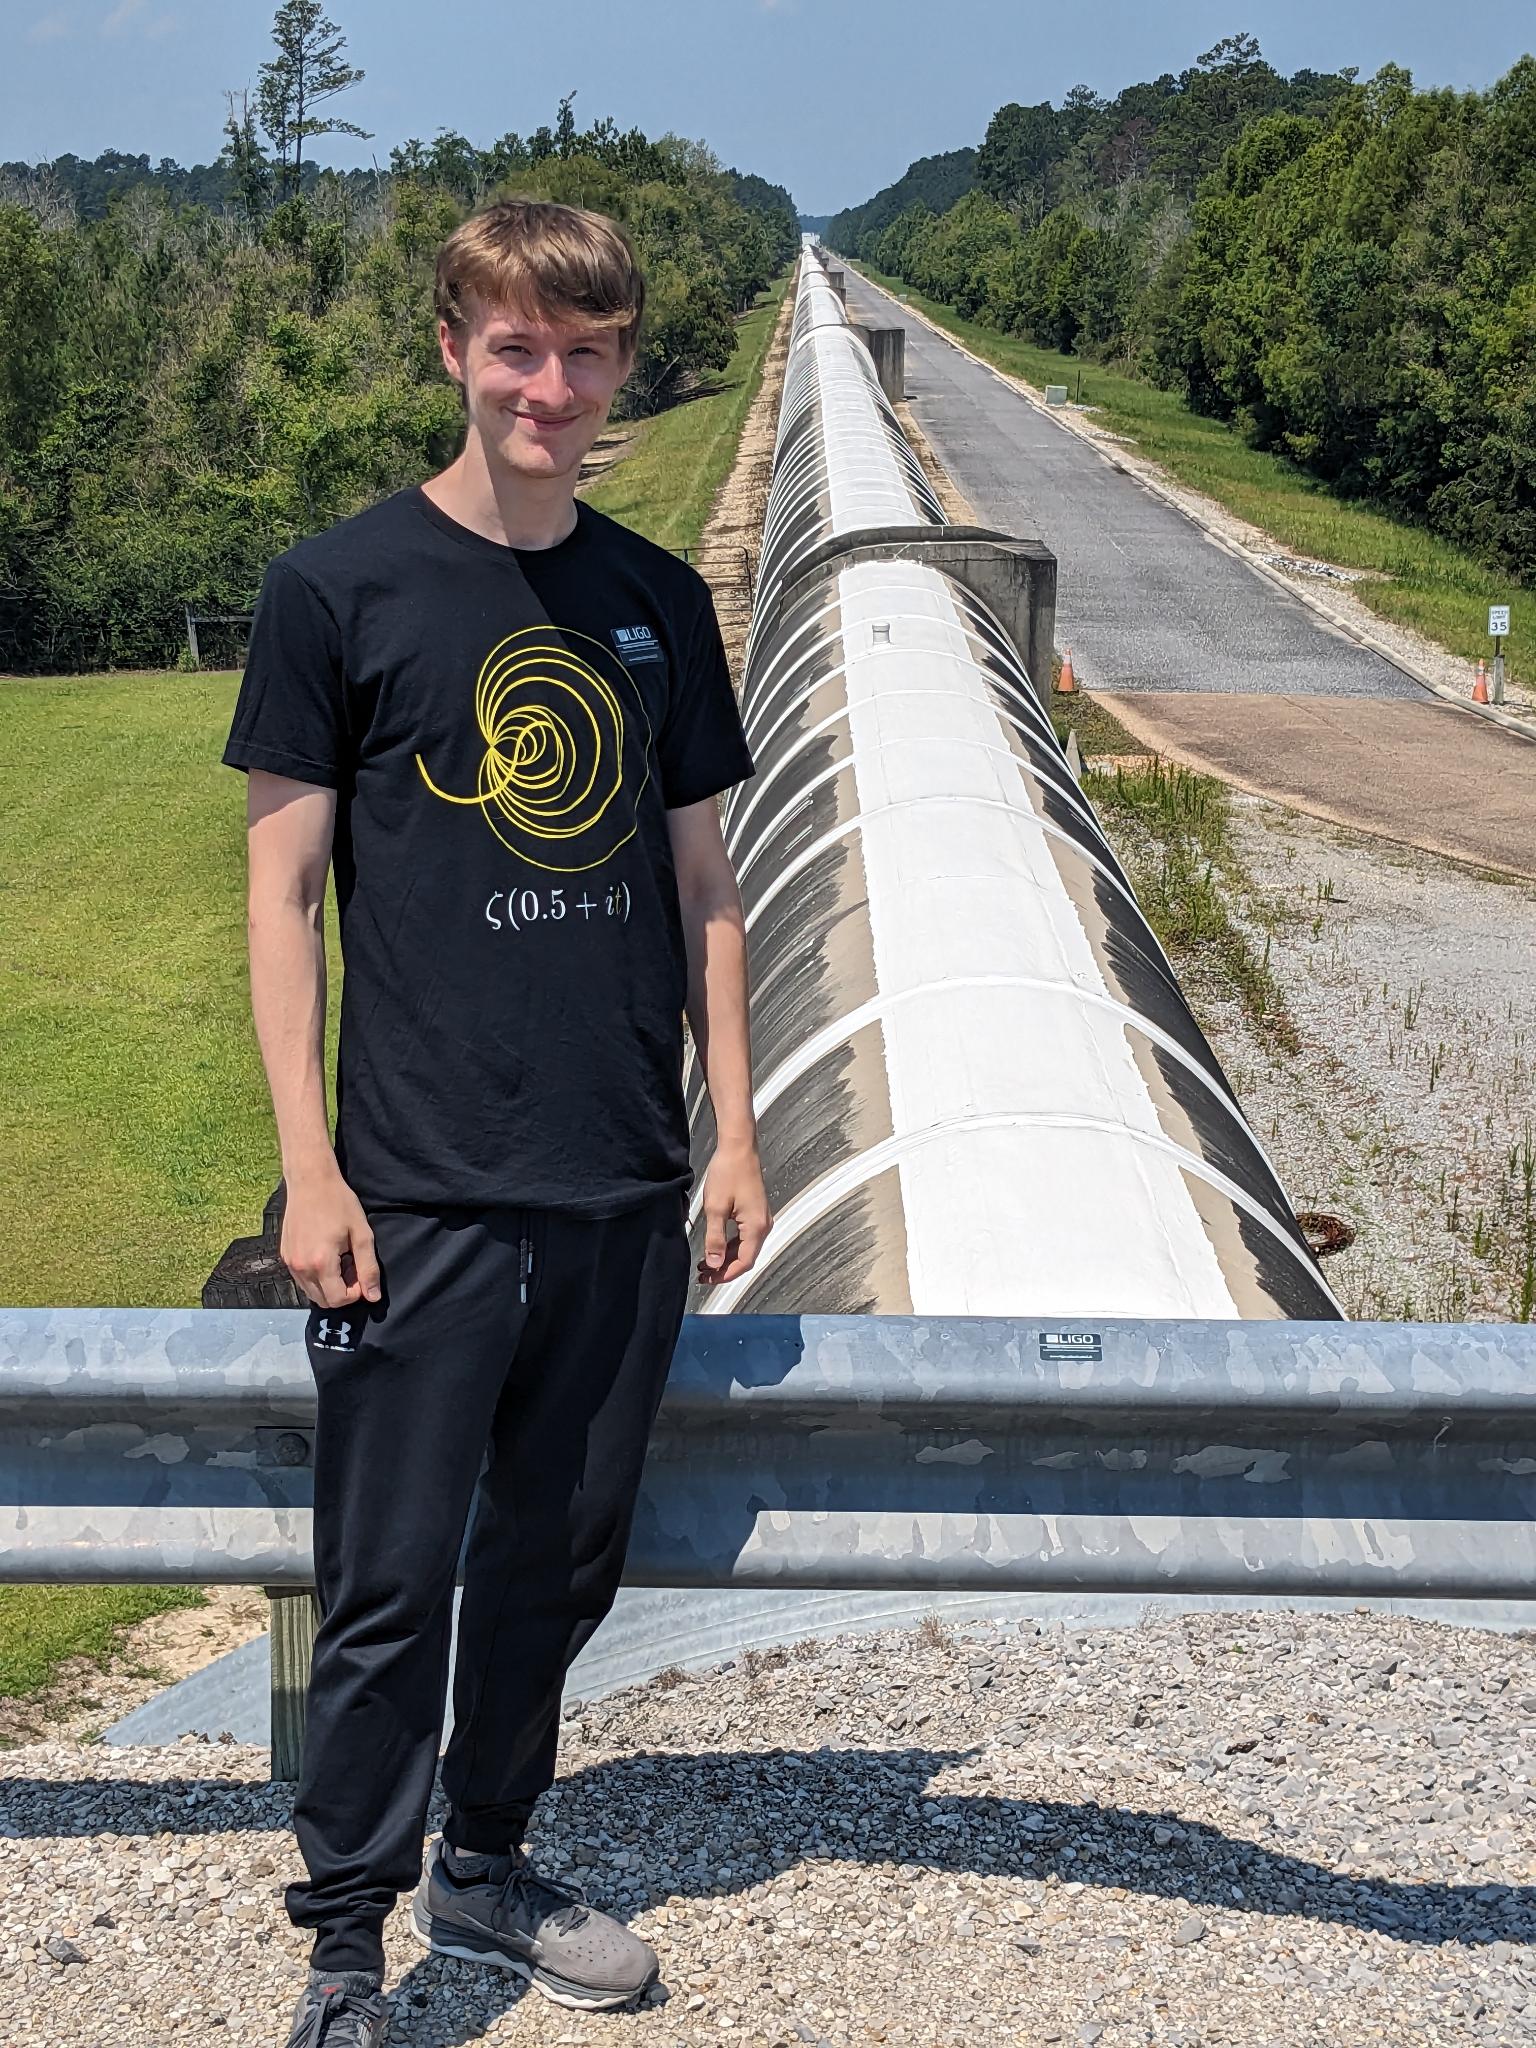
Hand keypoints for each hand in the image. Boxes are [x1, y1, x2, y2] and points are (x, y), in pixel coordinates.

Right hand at [280, 1167, 381, 1308]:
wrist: (310, 1181)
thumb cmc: (339, 1203)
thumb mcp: (361, 1234)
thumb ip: (368, 1268)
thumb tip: (373, 1297)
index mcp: (321, 1263)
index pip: (337, 1300)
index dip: (355, 1293)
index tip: (361, 1273)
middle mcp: (301, 1267)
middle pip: (323, 1301)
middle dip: (342, 1291)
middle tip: (352, 1266)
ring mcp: (290, 1262)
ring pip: (311, 1292)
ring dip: (328, 1285)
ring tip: (340, 1260)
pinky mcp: (285, 1255)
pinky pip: (301, 1279)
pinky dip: (315, 1276)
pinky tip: (325, 1254)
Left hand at [696, 1140, 771, 1286]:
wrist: (738, 1148)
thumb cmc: (728, 1173)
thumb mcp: (716, 1208)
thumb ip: (714, 1238)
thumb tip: (714, 1263)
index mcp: (757, 1227)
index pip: (744, 1262)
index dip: (725, 1274)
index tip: (707, 1279)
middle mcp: (764, 1225)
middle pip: (746, 1257)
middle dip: (725, 1268)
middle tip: (703, 1275)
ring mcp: (761, 1218)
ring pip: (745, 1248)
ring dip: (727, 1258)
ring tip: (705, 1264)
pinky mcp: (756, 1212)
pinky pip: (745, 1237)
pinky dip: (731, 1246)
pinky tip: (716, 1247)